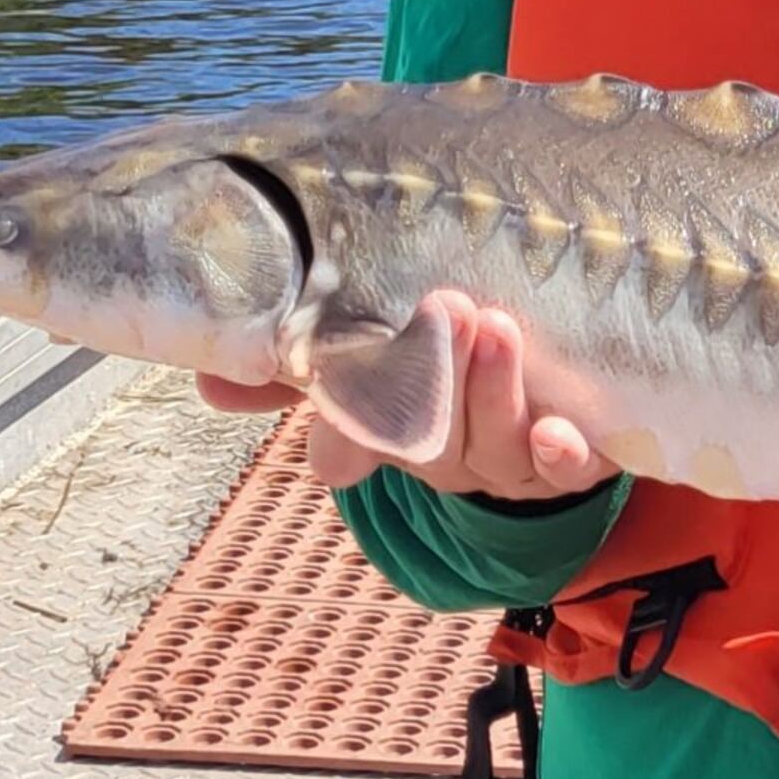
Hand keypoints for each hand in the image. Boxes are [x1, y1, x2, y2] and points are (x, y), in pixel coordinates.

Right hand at [196, 290, 613, 501]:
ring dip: (492, 393)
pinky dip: (560, 456)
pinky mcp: (574, 460)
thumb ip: (296, 366)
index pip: (353, 440)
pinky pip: (566, 472)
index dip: (343, 431)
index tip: (331, 404)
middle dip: (433, 378)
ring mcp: (511, 464)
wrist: (555, 420)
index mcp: (395, 434)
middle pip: (431, 437)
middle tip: (442, 306)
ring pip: (494, 447)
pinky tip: (558, 433)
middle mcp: (449, 457)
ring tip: (497, 329)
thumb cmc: (449, 373)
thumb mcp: (370, 361)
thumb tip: (204, 379)